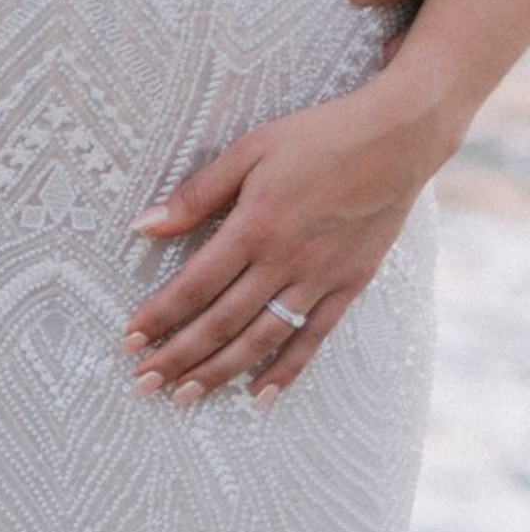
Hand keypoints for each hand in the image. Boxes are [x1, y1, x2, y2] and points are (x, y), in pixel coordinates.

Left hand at [123, 81, 450, 403]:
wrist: (402, 134)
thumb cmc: (321, 136)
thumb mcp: (251, 150)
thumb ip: (197, 194)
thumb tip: (142, 226)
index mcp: (255, 226)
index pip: (195, 286)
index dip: (159, 318)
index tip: (129, 341)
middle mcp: (285, 259)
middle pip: (221, 322)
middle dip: (178, 357)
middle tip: (143, 384)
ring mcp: (320, 277)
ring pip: (261, 338)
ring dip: (220, 372)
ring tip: (184, 397)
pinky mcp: (350, 284)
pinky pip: (314, 337)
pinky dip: (286, 371)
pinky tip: (258, 397)